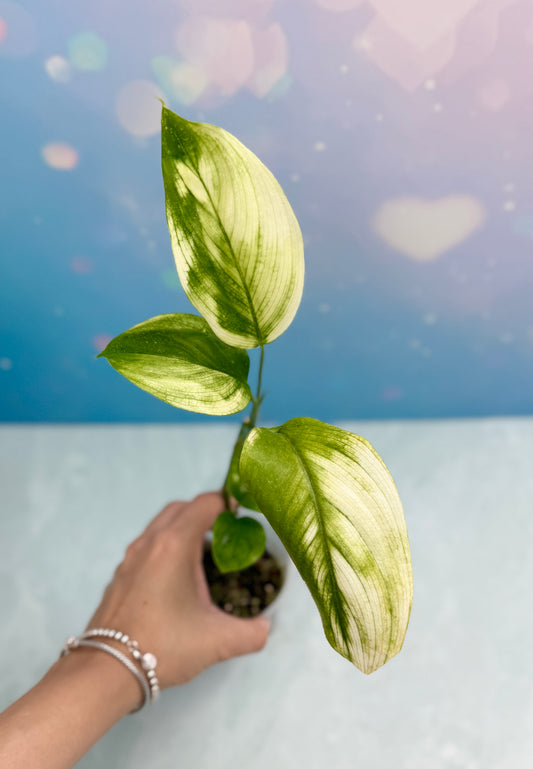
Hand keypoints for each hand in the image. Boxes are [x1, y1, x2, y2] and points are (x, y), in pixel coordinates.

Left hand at [87, 493, 269, 688]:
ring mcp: (130, 558)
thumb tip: (267, 628)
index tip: (243, 515)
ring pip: (160, 525)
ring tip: (203, 553)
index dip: (227, 503)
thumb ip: (252, 633)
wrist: (107, 671)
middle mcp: (150, 543)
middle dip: (205, 512)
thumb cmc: (163, 647)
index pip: (205, 504)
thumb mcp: (218, 642)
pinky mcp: (120, 575)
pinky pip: (147, 545)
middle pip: (181, 508)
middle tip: (226, 532)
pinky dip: (165, 546)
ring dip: (182, 527)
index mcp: (175, 545)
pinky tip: (176, 577)